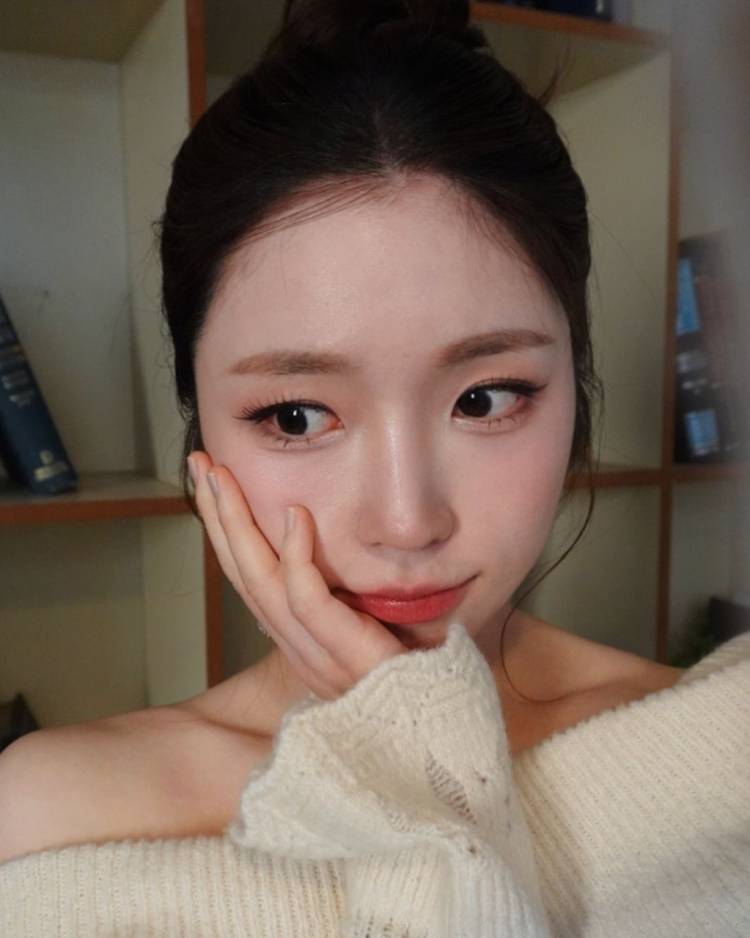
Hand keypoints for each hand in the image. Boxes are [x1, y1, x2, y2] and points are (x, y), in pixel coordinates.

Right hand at [187, 450, 406, 700]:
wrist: (447, 733)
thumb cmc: (417, 678)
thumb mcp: (374, 628)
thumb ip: (346, 599)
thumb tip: (329, 550)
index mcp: (300, 640)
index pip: (251, 577)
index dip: (227, 530)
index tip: (214, 482)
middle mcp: (298, 647)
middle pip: (243, 574)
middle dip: (217, 516)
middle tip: (200, 463)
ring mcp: (318, 655)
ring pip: (261, 582)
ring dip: (238, 524)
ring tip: (223, 476)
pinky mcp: (348, 656)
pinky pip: (309, 601)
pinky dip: (297, 557)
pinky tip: (294, 515)